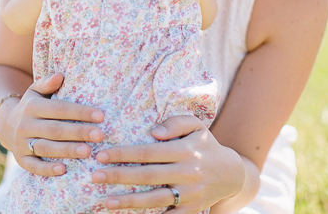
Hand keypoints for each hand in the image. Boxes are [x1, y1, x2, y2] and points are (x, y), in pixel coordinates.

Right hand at [0, 73, 104, 176]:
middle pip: (55, 130)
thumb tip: (60, 75)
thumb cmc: (32, 106)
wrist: (6, 124)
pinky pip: (34, 166)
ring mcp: (22, 143)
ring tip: (88, 152)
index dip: (80, 112)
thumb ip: (48, 83)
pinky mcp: (21, 159)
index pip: (59, 109)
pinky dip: (47, 169)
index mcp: (32, 107)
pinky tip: (63, 170)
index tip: (100, 116)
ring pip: (46, 148)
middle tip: (100, 135)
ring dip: (67, 150)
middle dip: (78, 132)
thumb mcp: (36, 91)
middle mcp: (25, 125)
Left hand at [91, 116, 244, 212]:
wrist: (232, 174)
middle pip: (147, 176)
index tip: (101, 154)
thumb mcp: (196, 126)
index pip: (148, 152)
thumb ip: (176, 122)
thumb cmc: (205, 145)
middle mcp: (187, 173)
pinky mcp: (191, 211)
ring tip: (105, 201)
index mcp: (185, 151)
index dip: (124, 154)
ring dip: (129, 202)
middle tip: (95, 176)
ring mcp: (190, 195)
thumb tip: (154, 132)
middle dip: (119, 177)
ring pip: (155, 199)